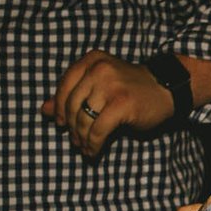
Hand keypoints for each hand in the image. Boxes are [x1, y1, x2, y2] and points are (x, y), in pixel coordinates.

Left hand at [46, 51, 176, 158]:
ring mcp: (111, 85)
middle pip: (72, 104)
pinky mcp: (121, 103)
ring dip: (82, 138)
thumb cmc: (131, 88)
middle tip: (75, 140)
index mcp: (92, 60)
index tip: (61, 124)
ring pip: (83, 118)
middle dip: (71, 127)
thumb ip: (72, 95)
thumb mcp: (99, 85)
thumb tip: (44, 110)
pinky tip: (94, 150)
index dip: (59, 108)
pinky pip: (98, 129)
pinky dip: (93, 144)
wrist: (166, 89)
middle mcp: (99, 69)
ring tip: (85, 147)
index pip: (64, 85)